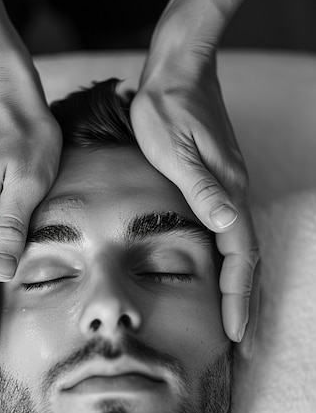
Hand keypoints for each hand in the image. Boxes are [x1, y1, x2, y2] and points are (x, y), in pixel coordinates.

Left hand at [130, 51, 259, 356]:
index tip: (235, 334)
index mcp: (226, 192)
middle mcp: (234, 195)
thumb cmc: (167, 109)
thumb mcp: (175, 148)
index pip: (238, 257)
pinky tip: (220, 273)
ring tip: (234, 319)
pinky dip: (229, 262)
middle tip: (241, 342)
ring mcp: (228, 189)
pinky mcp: (218, 183)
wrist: (178, 70)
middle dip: (243, 302)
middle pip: (246, 259)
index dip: (237, 297)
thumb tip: (227, 224)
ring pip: (240, 248)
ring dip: (238, 286)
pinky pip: (230, 233)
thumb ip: (201, 188)